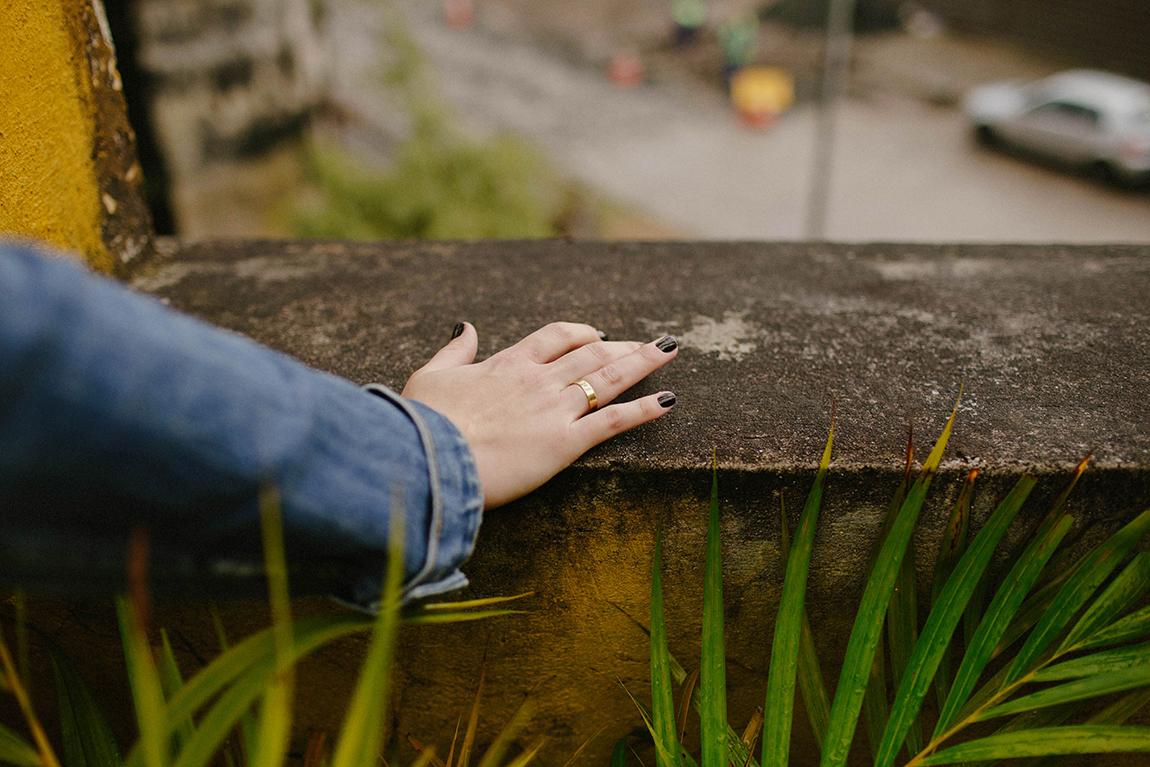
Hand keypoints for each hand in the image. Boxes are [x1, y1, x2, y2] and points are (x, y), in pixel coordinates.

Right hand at [402, 322, 677, 508]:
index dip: (582, 333)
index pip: (555, 336)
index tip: (598, 334)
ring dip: (643, 362)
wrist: (429, 457)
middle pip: (592, 353)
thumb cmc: (423, 421)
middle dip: (625, 346)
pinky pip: (614, 421)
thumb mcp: (430, 376)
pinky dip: (644, 409)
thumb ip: (454, 351)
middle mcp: (538, 380)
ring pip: (609, 378)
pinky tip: (668, 400)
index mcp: (508, 363)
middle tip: (650, 344)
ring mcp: (555, 409)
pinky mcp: (565, 443)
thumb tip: (466, 327)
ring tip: (669, 351)